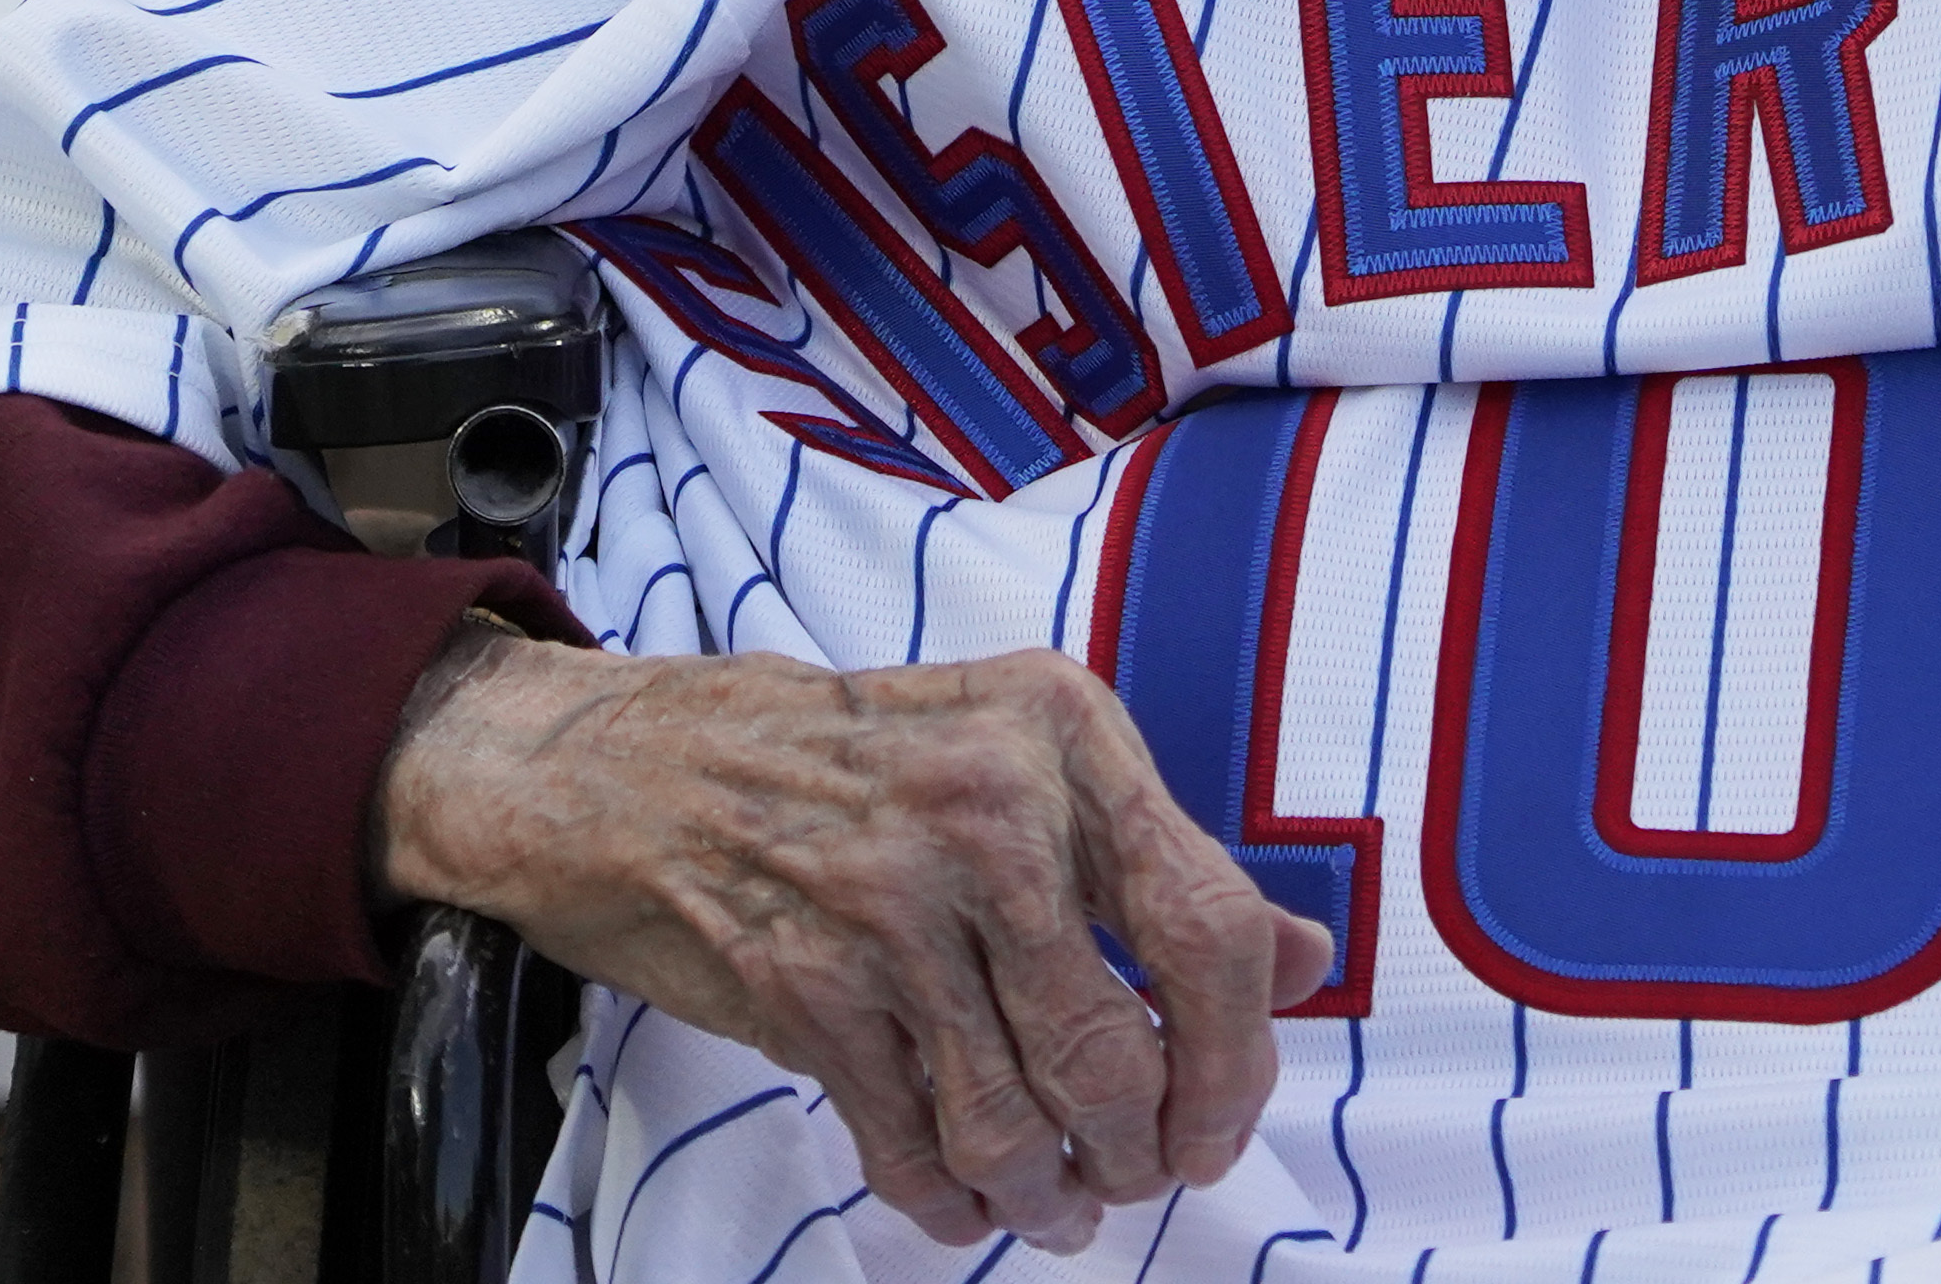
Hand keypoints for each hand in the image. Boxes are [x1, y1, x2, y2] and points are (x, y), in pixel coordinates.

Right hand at [370, 633, 1327, 1253]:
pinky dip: (950, 1197)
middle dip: (1143, 1147)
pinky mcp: (802, 985)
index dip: (1238, 1054)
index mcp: (1064, 735)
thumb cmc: (857, 758)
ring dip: (1050, 1191)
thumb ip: (1161, 861)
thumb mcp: (1027, 753)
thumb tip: (1305, 959)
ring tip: (1060, 1206)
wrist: (635, 763)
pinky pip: (910, 1139)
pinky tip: (968, 1202)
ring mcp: (887, 901)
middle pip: (1115, 1045)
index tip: (1223, 1118)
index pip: (1206, 923)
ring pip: (1013, 1113)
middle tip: (1140, 1175)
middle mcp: (987, 810)